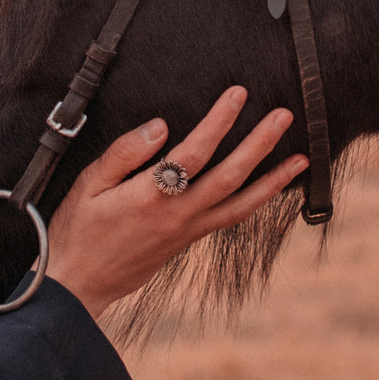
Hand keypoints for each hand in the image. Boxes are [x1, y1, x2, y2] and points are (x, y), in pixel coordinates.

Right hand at [45, 87, 306, 319]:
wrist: (78, 286)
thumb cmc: (77, 230)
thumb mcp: (87, 186)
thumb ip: (124, 153)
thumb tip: (160, 126)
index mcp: (150, 197)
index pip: (194, 152)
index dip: (219, 121)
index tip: (238, 94)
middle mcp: (177, 215)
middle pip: (230, 176)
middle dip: (260, 144)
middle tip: (285, 114)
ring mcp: (187, 231)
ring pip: (240, 204)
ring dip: (273, 180)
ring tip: (301, 158)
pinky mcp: (189, 241)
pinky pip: (231, 219)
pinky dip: (255, 202)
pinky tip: (270, 188)